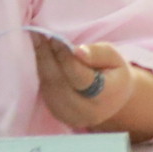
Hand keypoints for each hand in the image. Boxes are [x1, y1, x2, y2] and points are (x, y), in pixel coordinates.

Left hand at [34, 33, 151, 134]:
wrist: (113, 98)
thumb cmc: (113, 72)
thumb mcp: (114, 58)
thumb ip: (97, 54)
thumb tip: (76, 51)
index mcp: (107, 97)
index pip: (80, 77)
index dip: (65, 57)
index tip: (54, 38)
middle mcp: (88, 111)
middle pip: (59, 82)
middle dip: (47, 56)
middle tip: (38, 34)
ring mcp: (72, 117)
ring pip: (48, 86)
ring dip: (41, 61)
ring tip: (38, 39)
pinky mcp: (59, 115)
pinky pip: (45, 90)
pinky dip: (42, 71)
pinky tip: (41, 54)